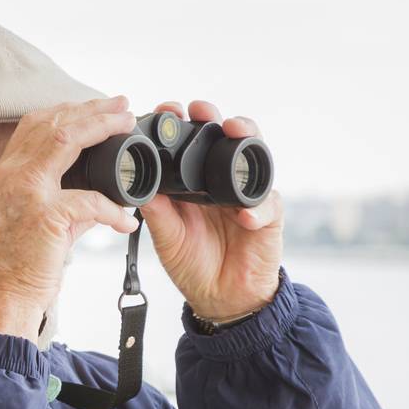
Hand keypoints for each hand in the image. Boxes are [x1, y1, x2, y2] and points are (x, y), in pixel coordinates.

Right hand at [0, 96, 141, 340]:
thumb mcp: (37, 223)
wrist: (1, 298)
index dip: (68, 110)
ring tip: (127, 124)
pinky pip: (90, 200)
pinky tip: (127, 219)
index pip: (34, 125)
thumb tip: (103, 196)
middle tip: (122, 104)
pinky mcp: (45, 216)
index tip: (97, 107)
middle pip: (52, 123)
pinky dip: (114, 209)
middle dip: (91, 108)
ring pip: (66, 139)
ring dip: (101, 127)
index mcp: (7, 175)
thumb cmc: (16, 265)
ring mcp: (26, 193)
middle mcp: (12, 176)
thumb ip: (68, 201)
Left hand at [140, 100, 282, 320]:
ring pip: (254, 158)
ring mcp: (248, 195)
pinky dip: (256, 208)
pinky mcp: (269, 217)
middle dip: (215, 119)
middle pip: (226, 140)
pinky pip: (267, 206)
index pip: (191, 145)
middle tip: (201, 110)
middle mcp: (223, 182)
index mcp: (195, 184)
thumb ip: (157, 212)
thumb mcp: (167, 238)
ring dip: (246, 140)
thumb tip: (139, 187)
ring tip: (234, 131)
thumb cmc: (193, 264)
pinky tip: (244, 214)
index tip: (167, 111)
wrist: (220, 298)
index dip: (182, 126)